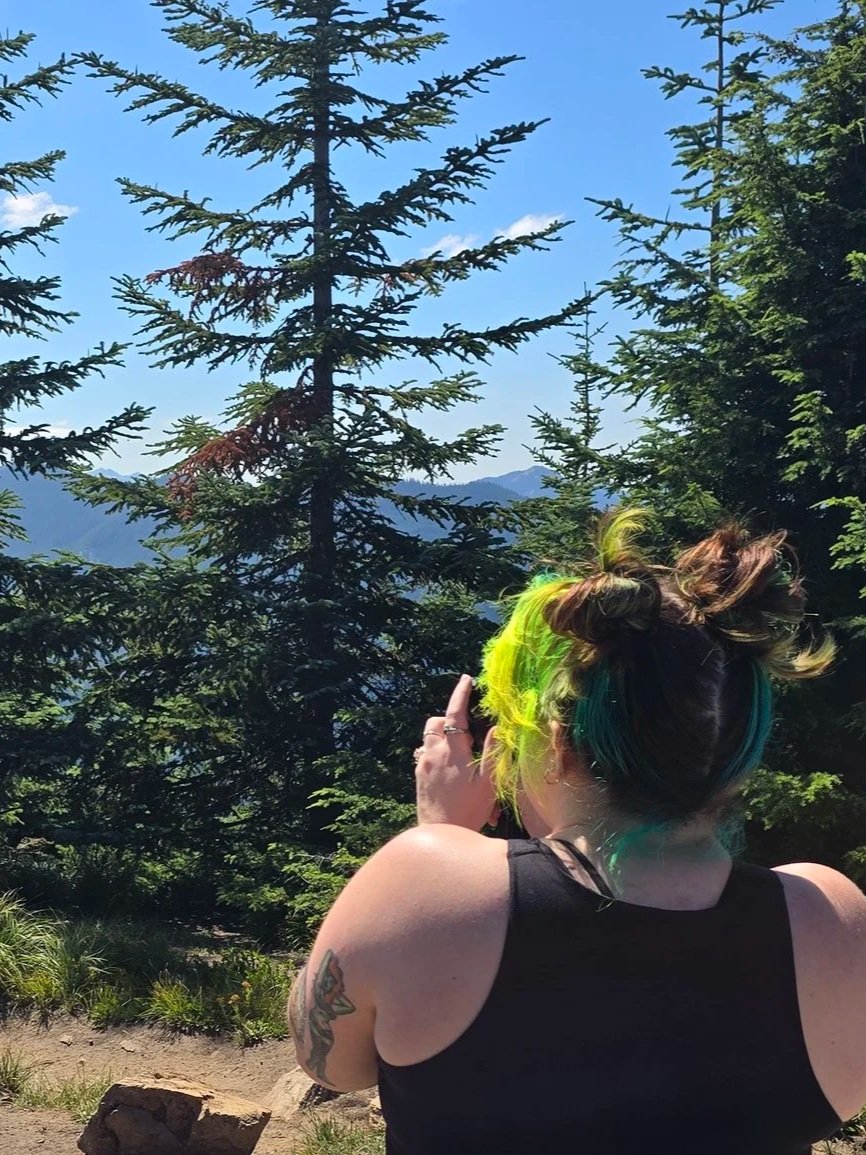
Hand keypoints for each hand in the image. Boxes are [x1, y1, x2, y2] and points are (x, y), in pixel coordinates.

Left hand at [414, 674, 499, 830]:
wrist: (441, 834)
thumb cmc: (469, 811)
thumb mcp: (488, 783)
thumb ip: (492, 752)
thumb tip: (496, 727)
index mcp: (453, 752)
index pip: (455, 715)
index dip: (461, 694)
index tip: (467, 680)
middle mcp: (433, 754)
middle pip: (435, 723)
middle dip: (449, 721)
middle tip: (467, 734)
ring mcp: (422, 765)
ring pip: (429, 738)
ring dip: (442, 737)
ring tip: (460, 754)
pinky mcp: (418, 776)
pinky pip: (425, 755)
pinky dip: (436, 754)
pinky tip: (450, 770)